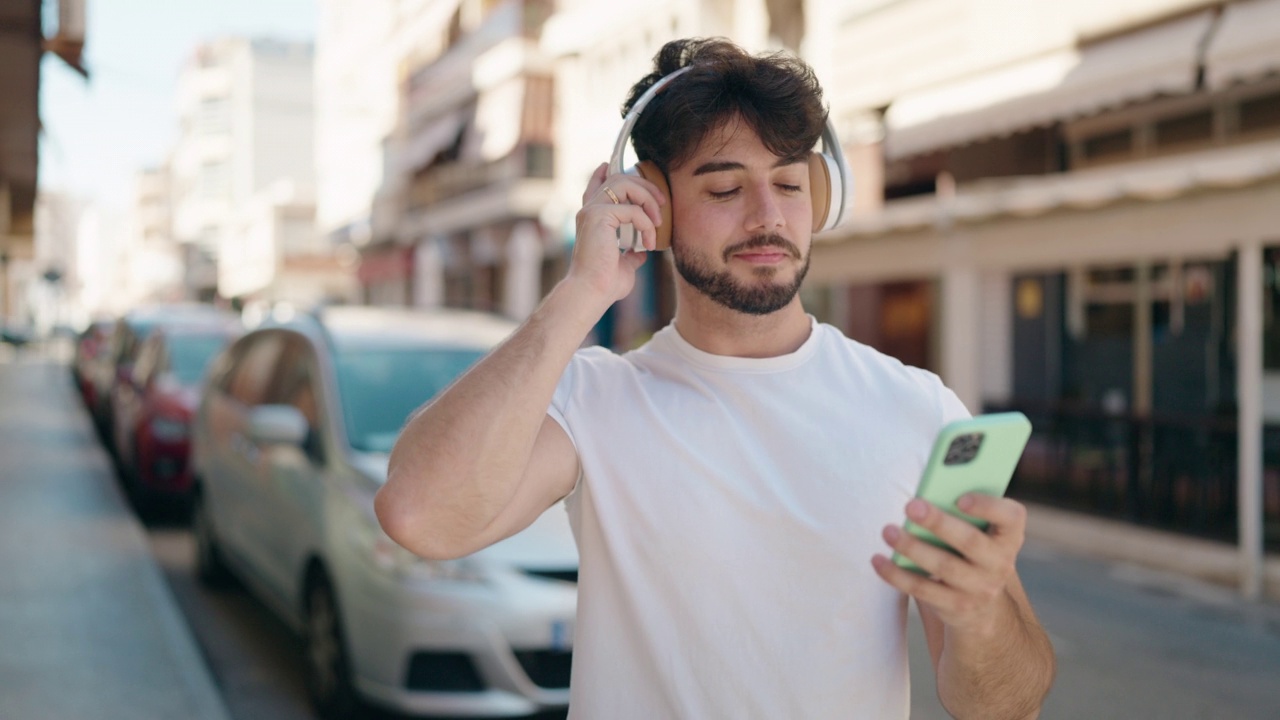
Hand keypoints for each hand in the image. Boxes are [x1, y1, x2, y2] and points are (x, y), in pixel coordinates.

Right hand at [567, 163, 665, 304]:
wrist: (593, 293)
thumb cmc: (605, 284)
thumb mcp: (623, 264)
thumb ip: (631, 252)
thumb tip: (641, 250)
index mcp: (592, 219)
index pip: (596, 187)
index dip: (603, 173)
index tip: (610, 164)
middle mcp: (589, 211)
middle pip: (618, 179)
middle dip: (644, 186)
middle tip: (662, 203)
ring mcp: (592, 212)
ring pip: (624, 184)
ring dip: (647, 198)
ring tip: (658, 221)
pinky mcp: (599, 217)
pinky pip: (631, 210)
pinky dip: (646, 224)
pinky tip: (649, 242)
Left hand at [872, 494, 1027, 634]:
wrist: (983, 608)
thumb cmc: (972, 554)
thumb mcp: (980, 534)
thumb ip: (963, 514)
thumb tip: (925, 494)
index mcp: (1008, 536)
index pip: (1011, 517)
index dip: (988, 505)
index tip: (961, 497)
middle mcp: (1000, 564)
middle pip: (970, 541)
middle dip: (938, 522)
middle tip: (911, 506)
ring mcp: (980, 589)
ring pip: (943, 566)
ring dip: (912, 547)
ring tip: (888, 531)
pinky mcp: (956, 607)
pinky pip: (923, 589)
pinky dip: (897, 575)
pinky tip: (879, 560)